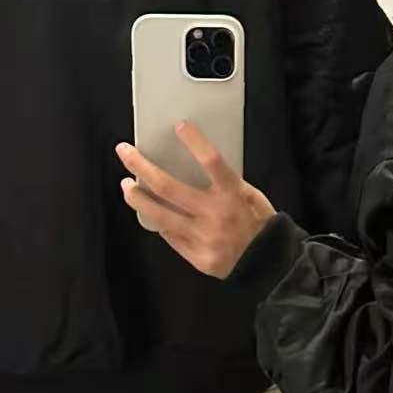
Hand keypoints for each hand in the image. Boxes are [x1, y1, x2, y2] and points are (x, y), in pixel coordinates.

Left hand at [116, 123, 275, 278]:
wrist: (268, 266)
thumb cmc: (260, 225)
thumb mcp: (252, 197)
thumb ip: (227, 183)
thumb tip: (195, 166)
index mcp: (233, 196)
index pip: (213, 162)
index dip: (196, 142)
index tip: (179, 127)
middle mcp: (215, 215)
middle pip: (168, 187)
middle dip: (141, 167)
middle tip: (124, 151)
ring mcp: (203, 238)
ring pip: (159, 215)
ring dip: (137, 197)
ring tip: (126, 185)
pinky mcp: (196, 257)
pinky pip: (169, 236)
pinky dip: (157, 221)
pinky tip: (150, 211)